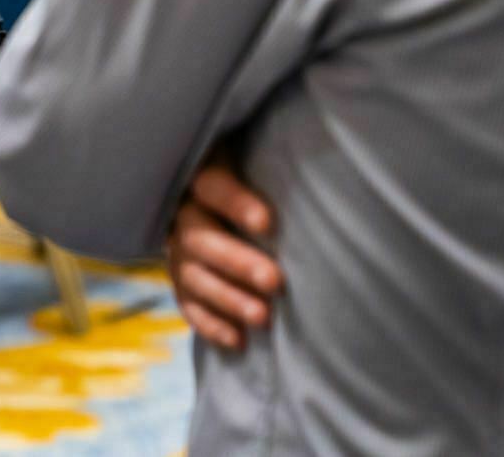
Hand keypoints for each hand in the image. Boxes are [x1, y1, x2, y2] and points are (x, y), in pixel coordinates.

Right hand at [167, 162, 282, 350]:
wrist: (226, 205)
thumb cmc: (260, 180)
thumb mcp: (260, 163)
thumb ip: (281, 166)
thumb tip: (326, 175)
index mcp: (200, 179)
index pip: (211, 187)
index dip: (235, 204)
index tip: (268, 224)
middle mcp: (183, 215)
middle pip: (200, 238)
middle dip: (237, 263)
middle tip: (276, 282)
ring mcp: (177, 250)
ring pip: (192, 276)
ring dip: (227, 299)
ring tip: (263, 318)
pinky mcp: (181, 280)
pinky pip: (187, 304)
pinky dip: (210, 324)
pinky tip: (239, 340)